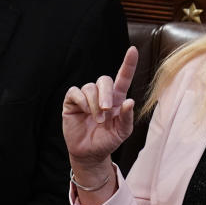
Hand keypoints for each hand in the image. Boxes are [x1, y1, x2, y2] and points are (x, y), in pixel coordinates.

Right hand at [63, 46, 137, 169]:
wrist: (90, 153)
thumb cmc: (107, 141)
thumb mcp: (122, 132)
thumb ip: (127, 117)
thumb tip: (130, 101)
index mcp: (116, 99)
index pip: (123, 77)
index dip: (128, 64)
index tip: (133, 50)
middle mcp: (101, 95)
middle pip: (104, 80)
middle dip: (105, 94)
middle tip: (105, 110)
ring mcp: (86, 98)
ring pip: (89, 87)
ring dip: (94, 104)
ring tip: (96, 119)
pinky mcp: (72, 102)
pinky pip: (75, 92)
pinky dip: (81, 101)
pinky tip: (83, 111)